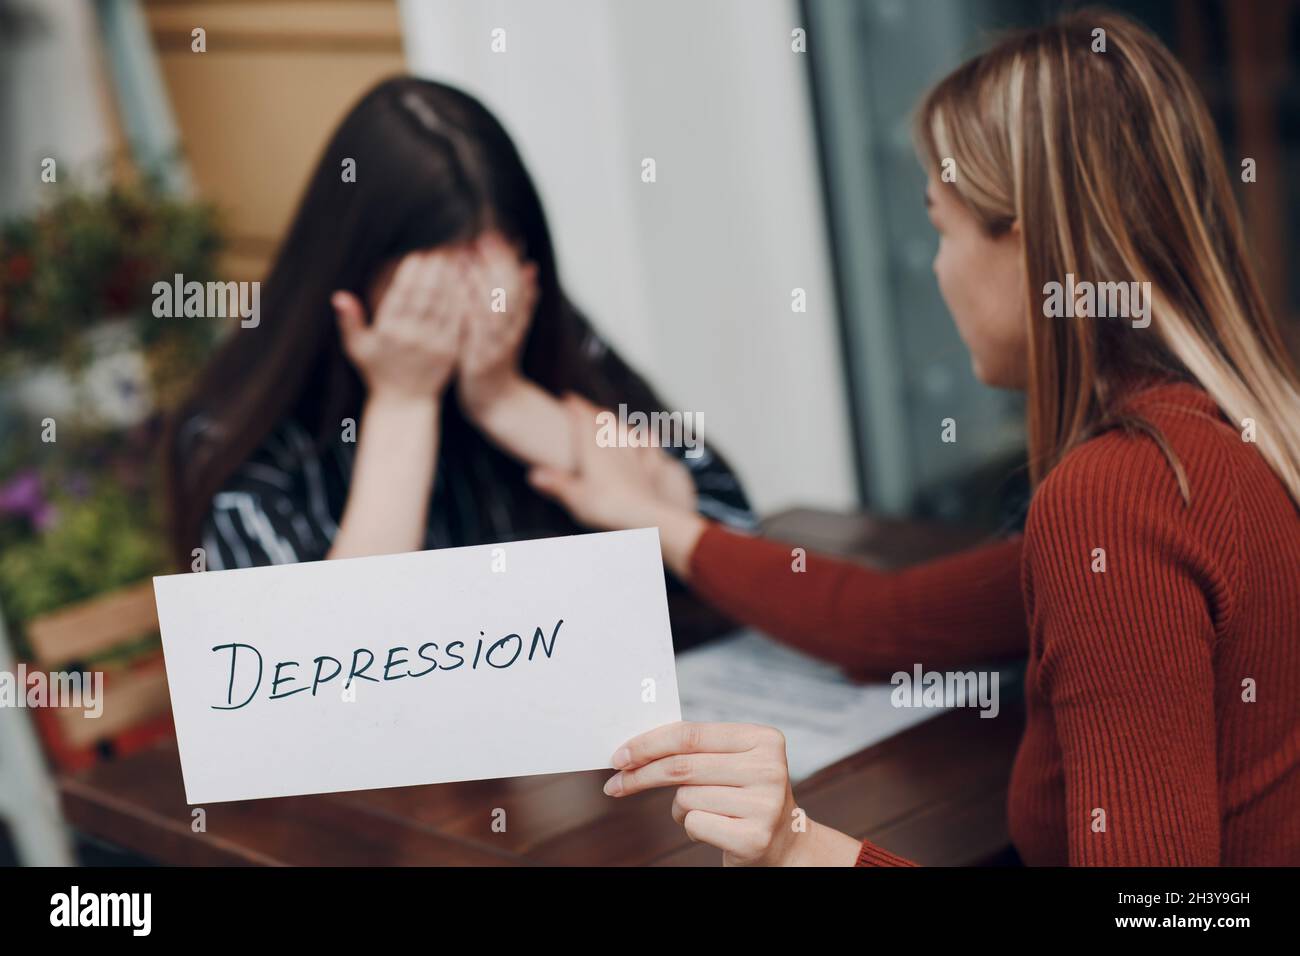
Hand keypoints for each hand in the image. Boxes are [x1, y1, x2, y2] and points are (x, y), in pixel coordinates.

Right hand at [332, 250, 465, 401]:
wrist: (405, 402)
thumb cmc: (377, 371)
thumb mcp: (356, 348)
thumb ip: (348, 321)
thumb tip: (338, 296)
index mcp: (388, 332)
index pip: (401, 295)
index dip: (411, 273)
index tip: (418, 253)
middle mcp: (412, 337)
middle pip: (425, 296)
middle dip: (433, 270)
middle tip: (441, 248)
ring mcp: (433, 344)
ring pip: (444, 305)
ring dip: (451, 280)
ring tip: (454, 259)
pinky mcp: (450, 351)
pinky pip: (458, 321)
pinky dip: (462, 301)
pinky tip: (465, 284)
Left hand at [456, 232, 539, 416]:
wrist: (494, 401)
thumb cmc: (497, 359)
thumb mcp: (512, 328)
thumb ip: (522, 300)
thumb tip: (531, 267)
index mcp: (518, 321)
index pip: (517, 283)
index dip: (506, 259)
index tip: (492, 236)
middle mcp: (511, 332)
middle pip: (510, 293)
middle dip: (496, 265)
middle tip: (480, 240)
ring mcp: (497, 348)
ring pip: (495, 311)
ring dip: (481, 284)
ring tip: (465, 260)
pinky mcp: (481, 362)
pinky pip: (475, 334)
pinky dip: (468, 313)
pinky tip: (455, 295)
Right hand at [527, 393, 686, 530]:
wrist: (644, 515)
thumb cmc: (607, 506)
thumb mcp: (575, 497)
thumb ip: (555, 484)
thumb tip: (533, 475)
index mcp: (593, 450)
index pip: (584, 420)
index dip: (576, 406)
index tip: (568, 397)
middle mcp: (614, 447)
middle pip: (604, 421)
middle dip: (593, 411)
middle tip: (585, 406)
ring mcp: (634, 456)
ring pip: (624, 430)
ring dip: (615, 421)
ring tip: (609, 417)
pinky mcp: (649, 468)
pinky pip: (649, 447)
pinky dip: (646, 437)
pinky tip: (647, 433)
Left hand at [604, 722, 827, 865]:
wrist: (784, 843)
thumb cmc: (744, 795)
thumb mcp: (730, 762)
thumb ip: (695, 749)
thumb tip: (632, 749)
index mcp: (764, 739)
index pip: (690, 734)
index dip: (648, 744)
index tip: (619, 755)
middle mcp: (769, 768)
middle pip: (682, 766)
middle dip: (641, 775)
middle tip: (615, 784)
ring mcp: (764, 804)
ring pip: (685, 797)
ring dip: (679, 807)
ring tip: (705, 811)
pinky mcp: (753, 837)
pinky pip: (695, 823)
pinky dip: (692, 827)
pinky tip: (715, 829)